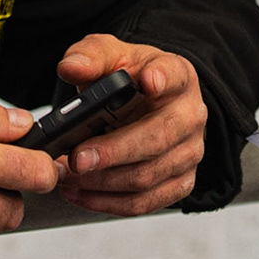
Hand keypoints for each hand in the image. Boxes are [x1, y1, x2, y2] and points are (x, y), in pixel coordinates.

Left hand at [54, 34, 207, 214]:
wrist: (144, 105)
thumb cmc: (129, 80)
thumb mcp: (110, 56)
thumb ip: (91, 56)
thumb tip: (72, 67)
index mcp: (178, 76)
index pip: (174, 75)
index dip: (162, 78)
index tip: (147, 81)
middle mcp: (190, 115)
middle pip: (158, 137)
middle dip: (113, 151)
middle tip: (77, 158)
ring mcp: (189, 152)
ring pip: (148, 176)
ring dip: (103, 182)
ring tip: (68, 176)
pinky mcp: (180, 183)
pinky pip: (145, 202)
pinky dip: (108, 202)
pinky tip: (81, 193)